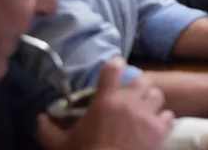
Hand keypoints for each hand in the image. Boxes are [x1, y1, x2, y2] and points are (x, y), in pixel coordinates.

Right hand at [37, 58, 172, 149]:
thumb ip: (48, 130)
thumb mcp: (61, 144)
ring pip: (157, 95)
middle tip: (132, 95)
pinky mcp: (160, 129)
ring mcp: (147, 114)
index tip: (116, 67)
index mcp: (105, 100)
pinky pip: (168, 115)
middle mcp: (129, 101)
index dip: (116, 65)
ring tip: (146, 109)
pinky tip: (157, 125)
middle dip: (138, 85)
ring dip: (151, 100)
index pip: (114, 69)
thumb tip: (39, 118)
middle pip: (142, 79)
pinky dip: (163, 118)